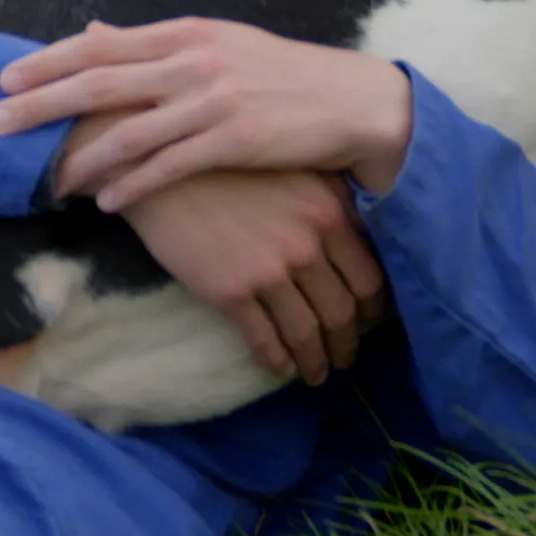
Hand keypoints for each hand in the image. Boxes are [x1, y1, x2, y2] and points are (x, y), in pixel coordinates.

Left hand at [0, 18, 415, 211]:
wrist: (350, 102)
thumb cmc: (280, 77)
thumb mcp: (217, 45)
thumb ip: (155, 45)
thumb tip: (93, 33)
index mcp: (185, 33)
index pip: (101, 45)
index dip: (48, 62)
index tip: (5, 78)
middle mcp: (192, 60)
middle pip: (99, 81)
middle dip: (42, 103)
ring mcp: (213, 100)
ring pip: (128, 130)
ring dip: (81, 156)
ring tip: (47, 178)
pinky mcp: (235, 139)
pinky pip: (169, 166)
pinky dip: (133, 184)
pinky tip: (105, 200)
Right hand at [119, 167, 387, 384]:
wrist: (163, 170)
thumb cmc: (229, 162)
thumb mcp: (294, 168)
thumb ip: (331, 200)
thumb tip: (360, 236)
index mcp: (328, 214)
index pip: (367, 278)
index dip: (372, 310)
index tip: (369, 323)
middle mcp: (305, 247)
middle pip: (341, 312)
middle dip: (346, 343)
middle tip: (345, 357)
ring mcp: (267, 272)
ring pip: (305, 332)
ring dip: (315, 360)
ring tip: (316, 373)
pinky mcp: (230, 293)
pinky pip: (263, 339)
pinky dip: (277, 361)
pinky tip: (282, 368)